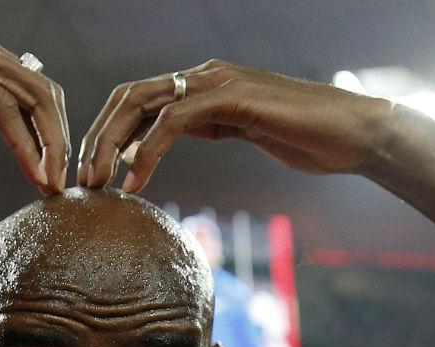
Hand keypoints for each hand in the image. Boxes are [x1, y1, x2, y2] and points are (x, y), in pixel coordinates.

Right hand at [0, 20, 68, 193]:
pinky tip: (32, 169)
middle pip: (42, 93)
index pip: (29, 93)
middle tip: (59, 184)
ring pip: (32, 97)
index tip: (48, 174)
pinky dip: (23, 140)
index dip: (46, 133)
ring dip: (48, 144)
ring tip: (51, 184)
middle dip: (57, 140)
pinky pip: (3, 106)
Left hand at [77, 61, 394, 192]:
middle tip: (79, 179)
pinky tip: (134, 180)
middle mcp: (204, 76)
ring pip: (141, 104)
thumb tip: (172, 142)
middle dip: (96, 136)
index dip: (107, 132)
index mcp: (204, 85)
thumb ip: (211, 128)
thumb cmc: (308, 140)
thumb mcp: (247, 132)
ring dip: (110, 144)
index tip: (92, 171)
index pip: (138, 100)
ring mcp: (217, 83)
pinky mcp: (230, 98)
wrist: (354, 134)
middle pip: (128, 96)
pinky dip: (146, 150)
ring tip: (96, 182)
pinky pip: (172, 120)